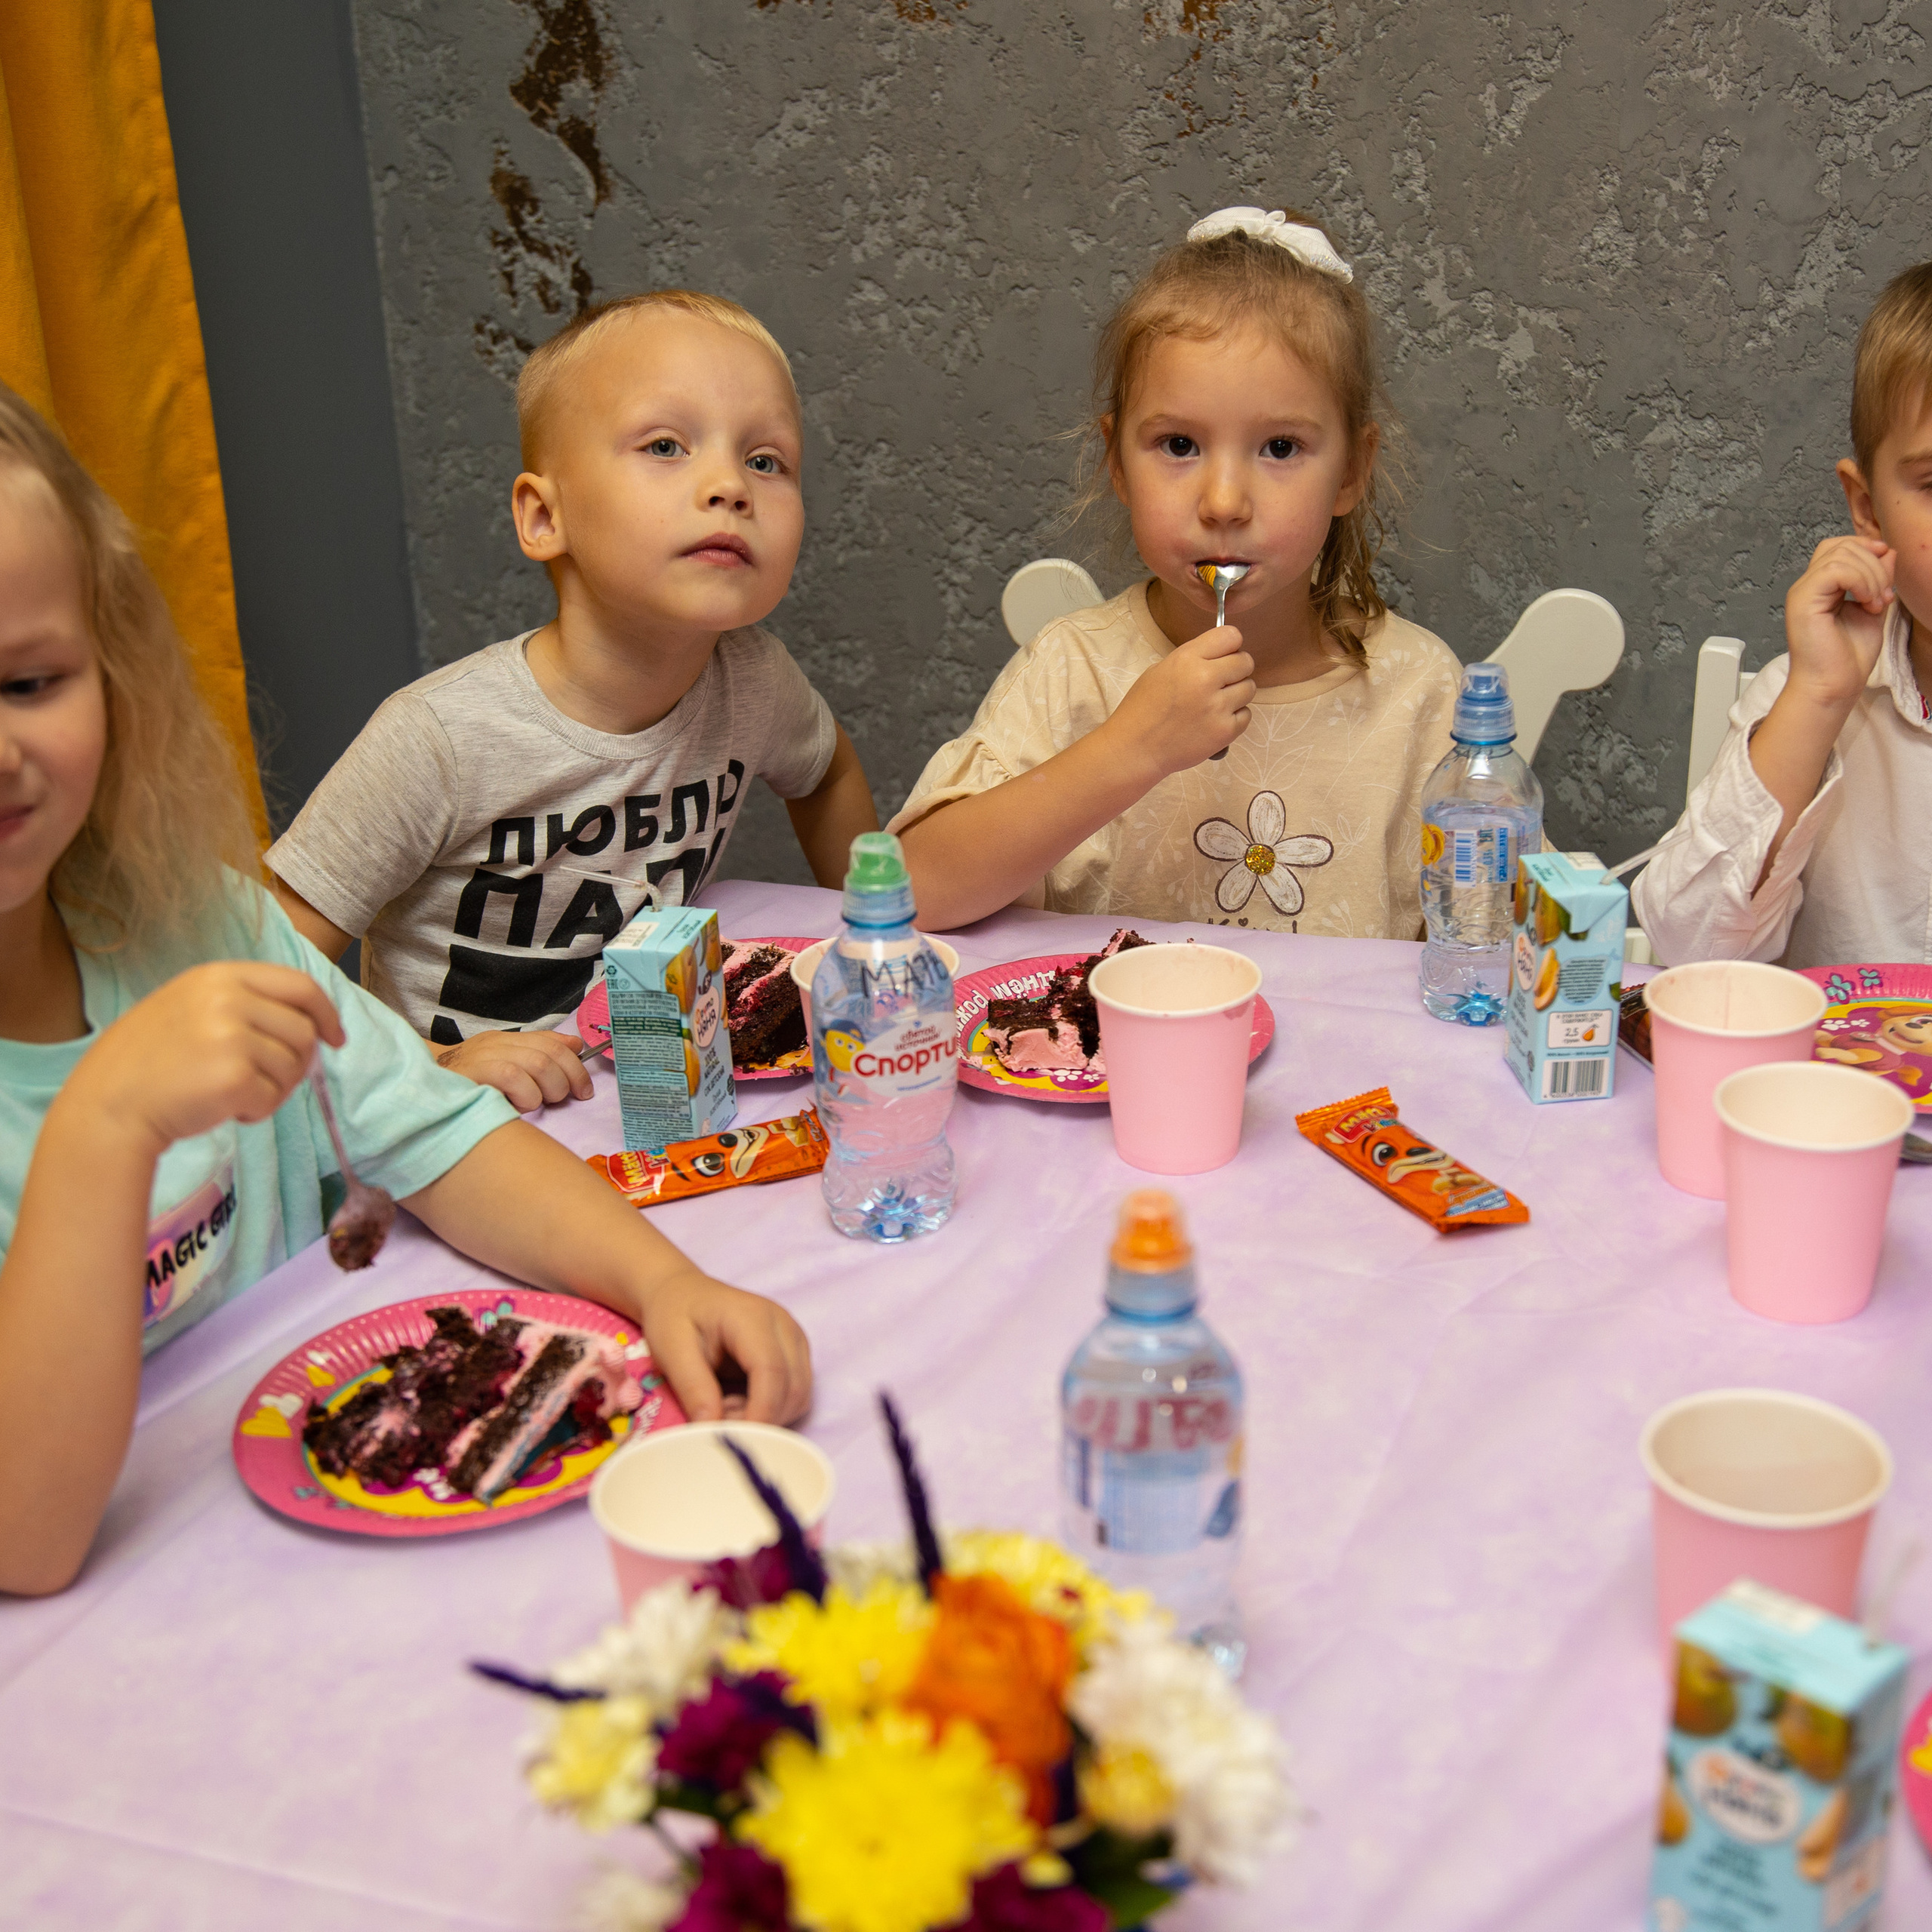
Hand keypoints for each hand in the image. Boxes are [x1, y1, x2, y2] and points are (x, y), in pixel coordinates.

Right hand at [60, 961, 343, 1156]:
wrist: (108, 1104)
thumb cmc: (150, 1063)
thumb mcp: (192, 1008)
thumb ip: (245, 1004)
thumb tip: (312, 1023)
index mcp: (220, 976)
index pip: (299, 984)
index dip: (326, 1013)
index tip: (335, 1037)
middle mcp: (228, 998)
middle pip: (304, 1031)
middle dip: (297, 1063)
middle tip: (266, 1082)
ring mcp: (231, 1035)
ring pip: (294, 1066)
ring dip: (274, 1089)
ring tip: (233, 1095)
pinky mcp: (234, 1076)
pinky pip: (275, 1097)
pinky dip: (259, 1111)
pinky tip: (226, 1110)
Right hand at [435, 1028, 594, 1110]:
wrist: (417, 1091)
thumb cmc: (464, 1087)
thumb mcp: (502, 1067)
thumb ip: (538, 1053)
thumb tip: (575, 1044)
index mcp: (506, 1040)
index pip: (552, 1042)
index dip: (576, 1065)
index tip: (585, 1090)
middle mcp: (497, 1043)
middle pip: (550, 1053)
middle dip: (568, 1079)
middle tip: (563, 1099)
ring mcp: (485, 1055)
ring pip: (538, 1065)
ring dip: (548, 1090)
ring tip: (539, 1104)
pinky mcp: (474, 1072)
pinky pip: (513, 1077)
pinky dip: (525, 1095)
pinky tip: (519, 1106)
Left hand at [640, 1266, 811, 1424]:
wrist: (683, 1293)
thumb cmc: (674, 1317)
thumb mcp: (671, 1351)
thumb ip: (693, 1389)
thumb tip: (713, 1431)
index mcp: (753, 1318)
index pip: (772, 1372)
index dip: (760, 1413)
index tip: (736, 1442)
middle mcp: (784, 1326)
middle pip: (794, 1388)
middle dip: (760, 1418)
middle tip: (716, 1420)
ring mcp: (794, 1339)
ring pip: (799, 1395)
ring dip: (766, 1415)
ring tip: (722, 1406)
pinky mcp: (794, 1352)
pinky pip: (795, 1393)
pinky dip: (769, 1408)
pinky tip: (736, 1401)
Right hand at [1108, 623, 1255, 777]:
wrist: (1135, 749)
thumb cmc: (1142, 709)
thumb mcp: (1159, 671)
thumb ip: (1192, 659)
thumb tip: (1219, 656)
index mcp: (1187, 659)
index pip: (1230, 636)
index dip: (1230, 646)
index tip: (1224, 655)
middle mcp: (1205, 679)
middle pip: (1245, 662)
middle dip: (1237, 669)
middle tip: (1222, 681)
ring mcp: (1217, 707)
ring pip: (1249, 688)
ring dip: (1237, 694)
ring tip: (1216, 703)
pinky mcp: (1225, 731)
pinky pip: (1246, 715)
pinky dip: (1235, 717)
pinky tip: (1215, 720)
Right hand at [1784, 534, 1894, 709]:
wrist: (1833, 685)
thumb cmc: (1848, 657)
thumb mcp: (1873, 608)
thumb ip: (1879, 579)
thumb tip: (1888, 551)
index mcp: (1821, 587)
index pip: (1838, 546)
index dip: (1866, 548)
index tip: (1886, 571)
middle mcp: (1808, 586)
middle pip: (1841, 546)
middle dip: (1874, 564)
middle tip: (1884, 597)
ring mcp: (1802, 592)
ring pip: (1841, 555)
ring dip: (1870, 576)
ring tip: (1876, 604)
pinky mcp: (1802, 601)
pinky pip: (1835, 570)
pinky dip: (1860, 581)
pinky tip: (1867, 603)